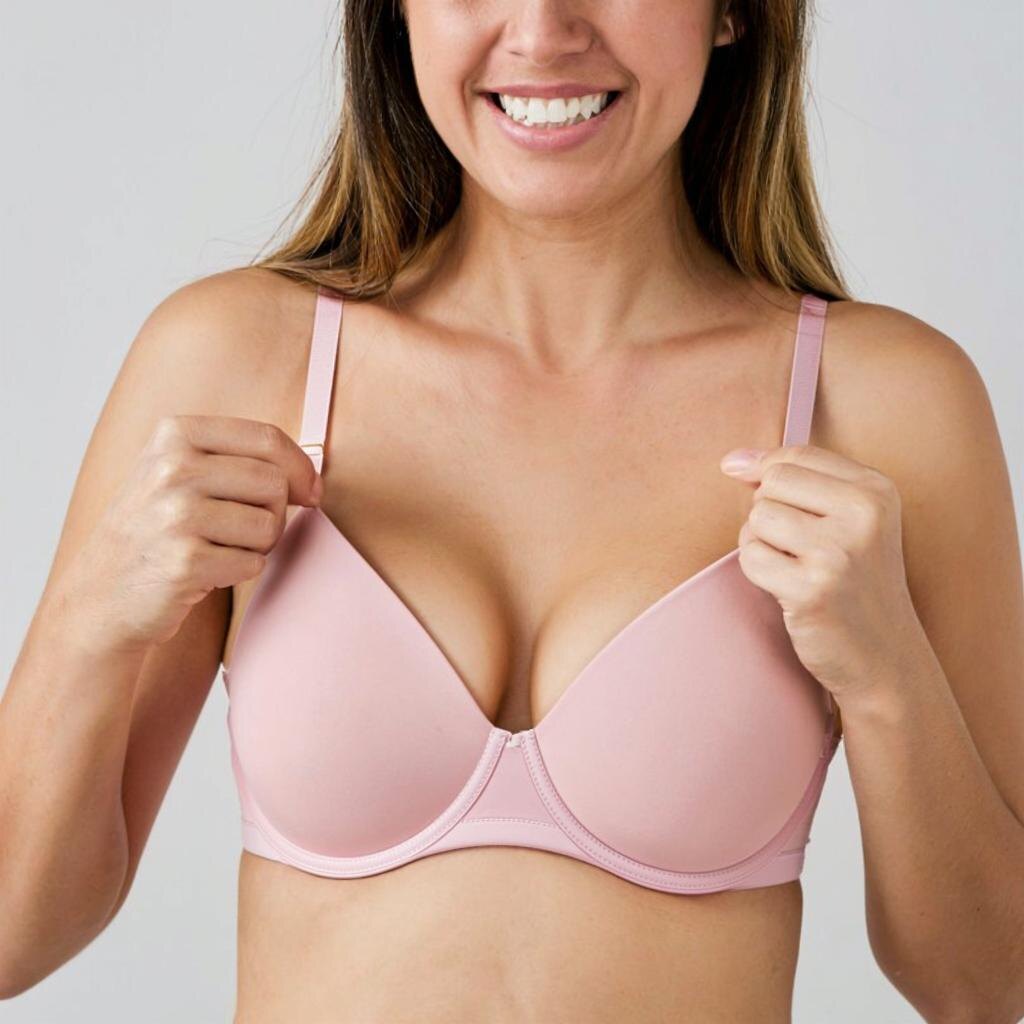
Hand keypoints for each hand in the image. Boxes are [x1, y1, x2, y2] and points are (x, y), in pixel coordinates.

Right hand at [64, 415, 322, 654]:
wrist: (100, 595)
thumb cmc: (155, 531)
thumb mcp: (179, 472)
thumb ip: (239, 459)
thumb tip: (313, 479)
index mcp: (175, 434)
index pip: (268, 438)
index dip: (300, 468)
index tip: (309, 491)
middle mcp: (173, 468)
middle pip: (275, 483)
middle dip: (275, 513)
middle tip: (242, 531)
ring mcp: (176, 515)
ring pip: (269, 525)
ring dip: (257, 545)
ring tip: (218, 548)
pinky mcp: (185, 562)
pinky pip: (254, 563)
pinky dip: (239, 571)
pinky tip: (205, 571)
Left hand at [719, 444, 929, 702]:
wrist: (885, 657)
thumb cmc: (855, 583)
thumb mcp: (847, 521)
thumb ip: (794, 481)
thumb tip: (732, 460)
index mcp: (876, 491)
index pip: (796, 456)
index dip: (764, 470)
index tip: (759, 493)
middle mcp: (863, 515)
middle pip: (772, 484)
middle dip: (768, 512)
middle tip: (797, 546)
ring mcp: (838, 553)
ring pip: (757, 519)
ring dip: (761, 543)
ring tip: (794, 566)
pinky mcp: (811, 589)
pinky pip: (751, 558)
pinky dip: (759, 572)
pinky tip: (787, 588)